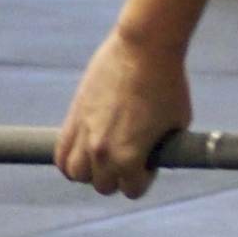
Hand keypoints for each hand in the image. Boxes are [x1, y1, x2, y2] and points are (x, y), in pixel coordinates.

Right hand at [54, 28, 191, 198]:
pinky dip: (69, 160)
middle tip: (129, 155)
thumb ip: (161, 148)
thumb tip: (153, 158)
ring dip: (90, 170)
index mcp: (130, 157)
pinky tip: (83, 152)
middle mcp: (103, 151)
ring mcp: (85, 134)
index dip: (144, 177)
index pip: (132, 190)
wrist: (144, 47)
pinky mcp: (73, 116)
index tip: (150, 160)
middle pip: (103, 185)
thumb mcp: (177, 123)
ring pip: (76, 173)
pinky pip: (61, 153)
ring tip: (105, 155)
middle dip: (118, 175)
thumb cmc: (168, 84)